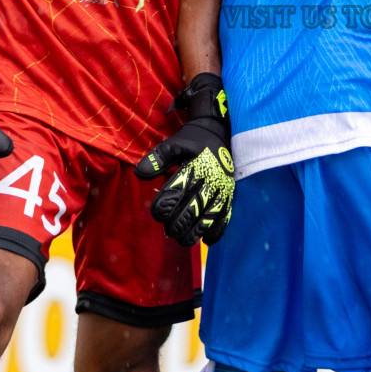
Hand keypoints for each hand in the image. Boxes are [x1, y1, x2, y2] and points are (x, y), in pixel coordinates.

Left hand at [136, 72, 234, 245]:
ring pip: (210, 215)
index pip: (178, 191)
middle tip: (169, 232)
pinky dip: (217, 229)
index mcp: (196, 167)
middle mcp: (211, 179)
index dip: (166, 205)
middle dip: (180, 223)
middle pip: (194, 208)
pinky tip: (207, 240)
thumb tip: (140, 173)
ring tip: (183, 240)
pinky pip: (226, 215)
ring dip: (196, 231)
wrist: (220, 131)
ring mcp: (223, 188)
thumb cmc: (193, 139)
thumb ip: (158, 158)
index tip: (157, 213)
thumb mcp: (174, 143)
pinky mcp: (230, 193)